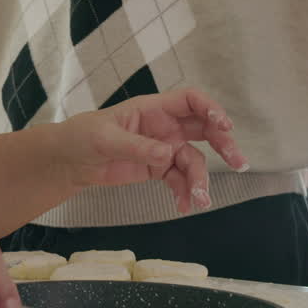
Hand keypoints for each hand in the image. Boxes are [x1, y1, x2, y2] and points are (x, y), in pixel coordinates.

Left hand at [52, 88, 247, 213]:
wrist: (69, 161)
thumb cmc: (82, 137)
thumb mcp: (104, 139)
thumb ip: (136, 146)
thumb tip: (168, 154)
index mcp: (152, 109)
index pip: (189, 100)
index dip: (210, 108)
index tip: (224, 125)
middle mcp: (163, 126)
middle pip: (203, 129)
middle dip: (223, 143)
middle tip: (238, 162)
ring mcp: (163, 148)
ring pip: (193, 161)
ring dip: (200, 180)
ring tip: (200, 200)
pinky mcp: (157, 169)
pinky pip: (179, 179)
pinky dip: (184, 192)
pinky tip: (183, 206)